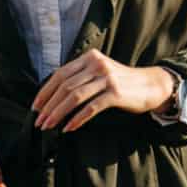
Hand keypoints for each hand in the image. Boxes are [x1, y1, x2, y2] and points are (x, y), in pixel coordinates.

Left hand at [31, 49, 175, 132]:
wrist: (150, 85)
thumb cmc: (121, 82)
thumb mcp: (100, 72)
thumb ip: (81, 77)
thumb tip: (53, 96)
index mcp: (90, 58)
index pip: (60, 74)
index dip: (45, 92)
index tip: (35, 107)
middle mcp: (97, 64)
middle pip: (65, 86)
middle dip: (49, 106)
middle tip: (39, 122)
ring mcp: (107, 78)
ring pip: (75, 97)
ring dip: (58, 114)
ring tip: (48, 127)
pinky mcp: (116, 93)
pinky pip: (91, 107)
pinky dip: (77, 119)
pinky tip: (69, 128)